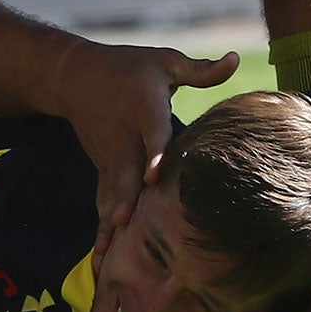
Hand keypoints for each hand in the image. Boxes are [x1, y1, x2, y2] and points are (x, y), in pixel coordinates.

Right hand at [51, 39, 241, 231]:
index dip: (154, 153)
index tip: (154, 175)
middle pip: (126, 170)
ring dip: (110, 219)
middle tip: (124, 221)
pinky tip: (101, 252)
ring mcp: (110, 155)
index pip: (152, 132)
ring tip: (107, 250)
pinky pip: (103, 197)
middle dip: (125, 196)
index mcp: (143, 107)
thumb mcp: (163, 61)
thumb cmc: (128, 67)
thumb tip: (236, 59)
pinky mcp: (103, 167)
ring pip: (112, 190)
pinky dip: (102, 223)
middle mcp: (124, 136)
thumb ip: (199, 70)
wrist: (74, 77)